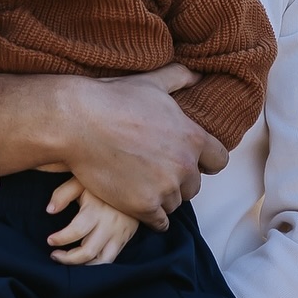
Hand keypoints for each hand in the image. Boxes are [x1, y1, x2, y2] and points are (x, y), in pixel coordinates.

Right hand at [0, 64, 227, 229]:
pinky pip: (159, 222)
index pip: (219, 161)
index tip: (190, 162)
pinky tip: (141, 207)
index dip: (204, 162)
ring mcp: (164, 188)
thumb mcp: (151, 83)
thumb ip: (179, 78)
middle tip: (157, 173)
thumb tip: (198, 74)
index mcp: (193, 137)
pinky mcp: (143, 206)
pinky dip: (152, 217)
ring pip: (174, 203)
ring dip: (162, 198)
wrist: (78, 122)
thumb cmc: (114, 100)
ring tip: (142, 185)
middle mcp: (184, 165)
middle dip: (179, 181)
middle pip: (194, 186)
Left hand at [46, 179, 138, 264]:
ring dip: (83, 266)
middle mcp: (109, 224)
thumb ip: (63, 194)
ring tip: (70, 260)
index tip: (50, 240)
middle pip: (87, 252)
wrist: (134, 181)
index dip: (60, 239)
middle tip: (55, 255)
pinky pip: (111, 258)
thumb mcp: (81, 181)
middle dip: (67, 258)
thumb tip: (50, 210)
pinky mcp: (125, 238)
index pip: (76, 231)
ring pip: (101, 261)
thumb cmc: (101, 182)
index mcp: (96, 209)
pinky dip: (96, 264)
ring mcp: (119, 233)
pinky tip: (85, 260)